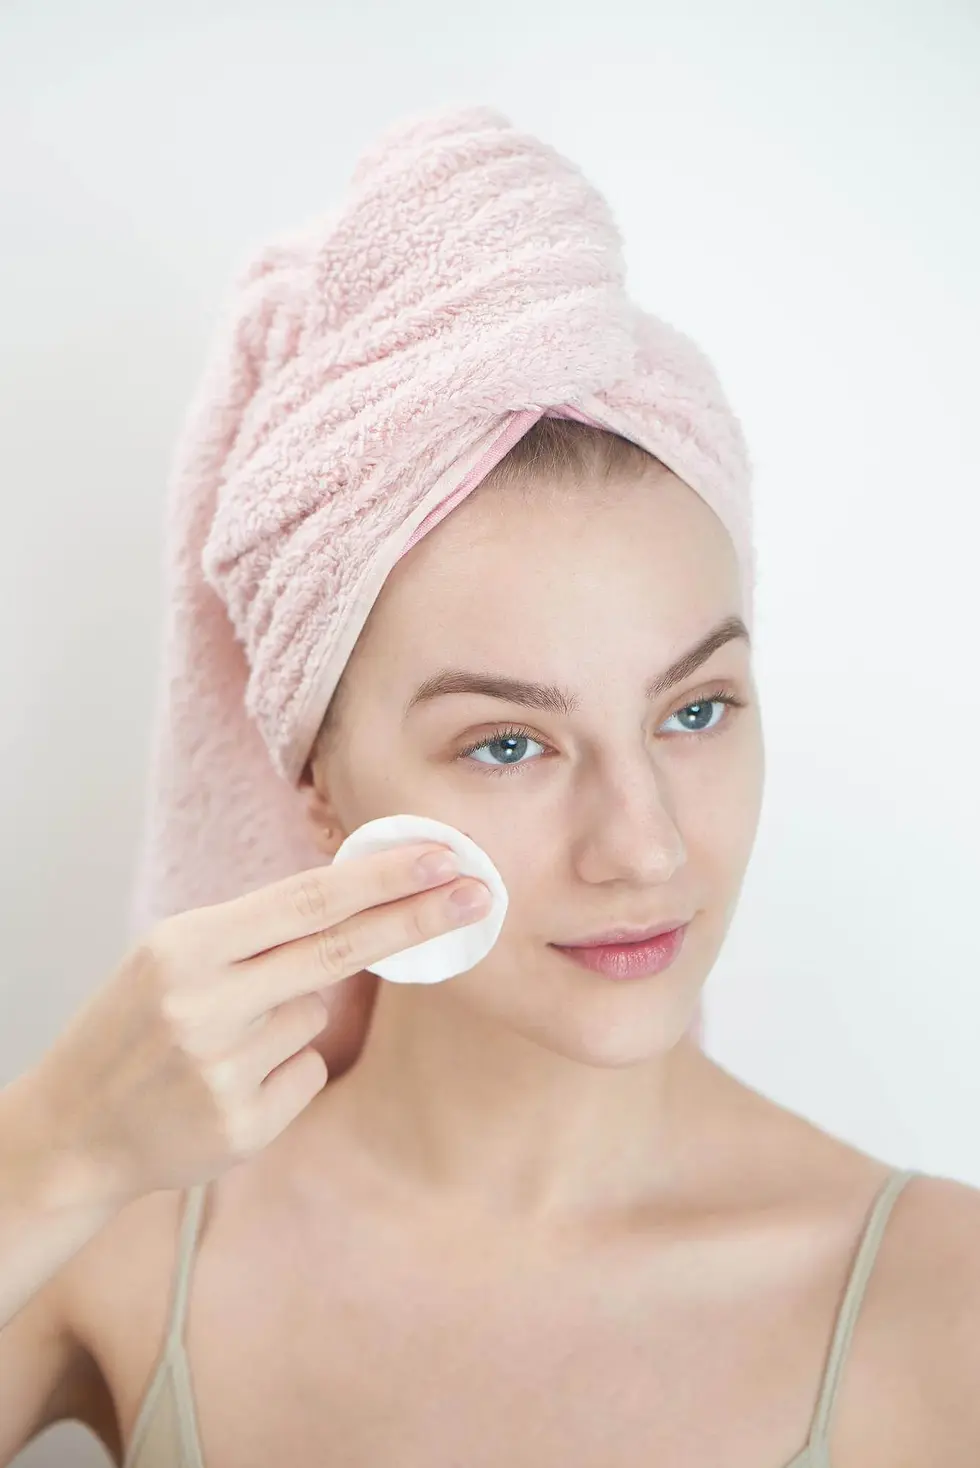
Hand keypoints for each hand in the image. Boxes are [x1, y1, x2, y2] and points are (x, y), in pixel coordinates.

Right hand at [22, 844, 489, 1205]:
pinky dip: (283, 1070)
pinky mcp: (245, 1126)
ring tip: (219, 1040)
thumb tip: (355, 898)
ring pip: (316, 1014)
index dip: (381, 878)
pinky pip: (306, 1070)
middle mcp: (205, 1005)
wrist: (72, 1129)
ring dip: (290, 1016)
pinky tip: (227, 1082)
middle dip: (415, 918)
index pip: (304, 900)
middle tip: (478, 893)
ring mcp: (226, 1071)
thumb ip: (252, 934)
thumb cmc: (134, 1026)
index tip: (441, 855)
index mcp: (185, 947)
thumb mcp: (170, 957)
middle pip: (339, 950)